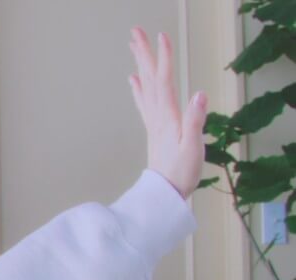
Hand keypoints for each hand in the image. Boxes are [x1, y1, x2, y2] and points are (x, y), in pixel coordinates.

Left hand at [128, 27, 207, 199]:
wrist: (164, 194)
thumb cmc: (180, 173)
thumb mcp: (192, 147)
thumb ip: (194, 120)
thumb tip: (198, 94)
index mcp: (167, 117)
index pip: (164, 81)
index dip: (163, 58)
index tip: (161, 36)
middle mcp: (157, 116)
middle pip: (149, 78)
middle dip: (143, 54)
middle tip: (135, 32)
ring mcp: (154, 122)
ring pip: (145, 86)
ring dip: (140, 65)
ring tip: (134, 47)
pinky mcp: (155, 128)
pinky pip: (145, 101)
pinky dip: (139, 87)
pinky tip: (134, 80)